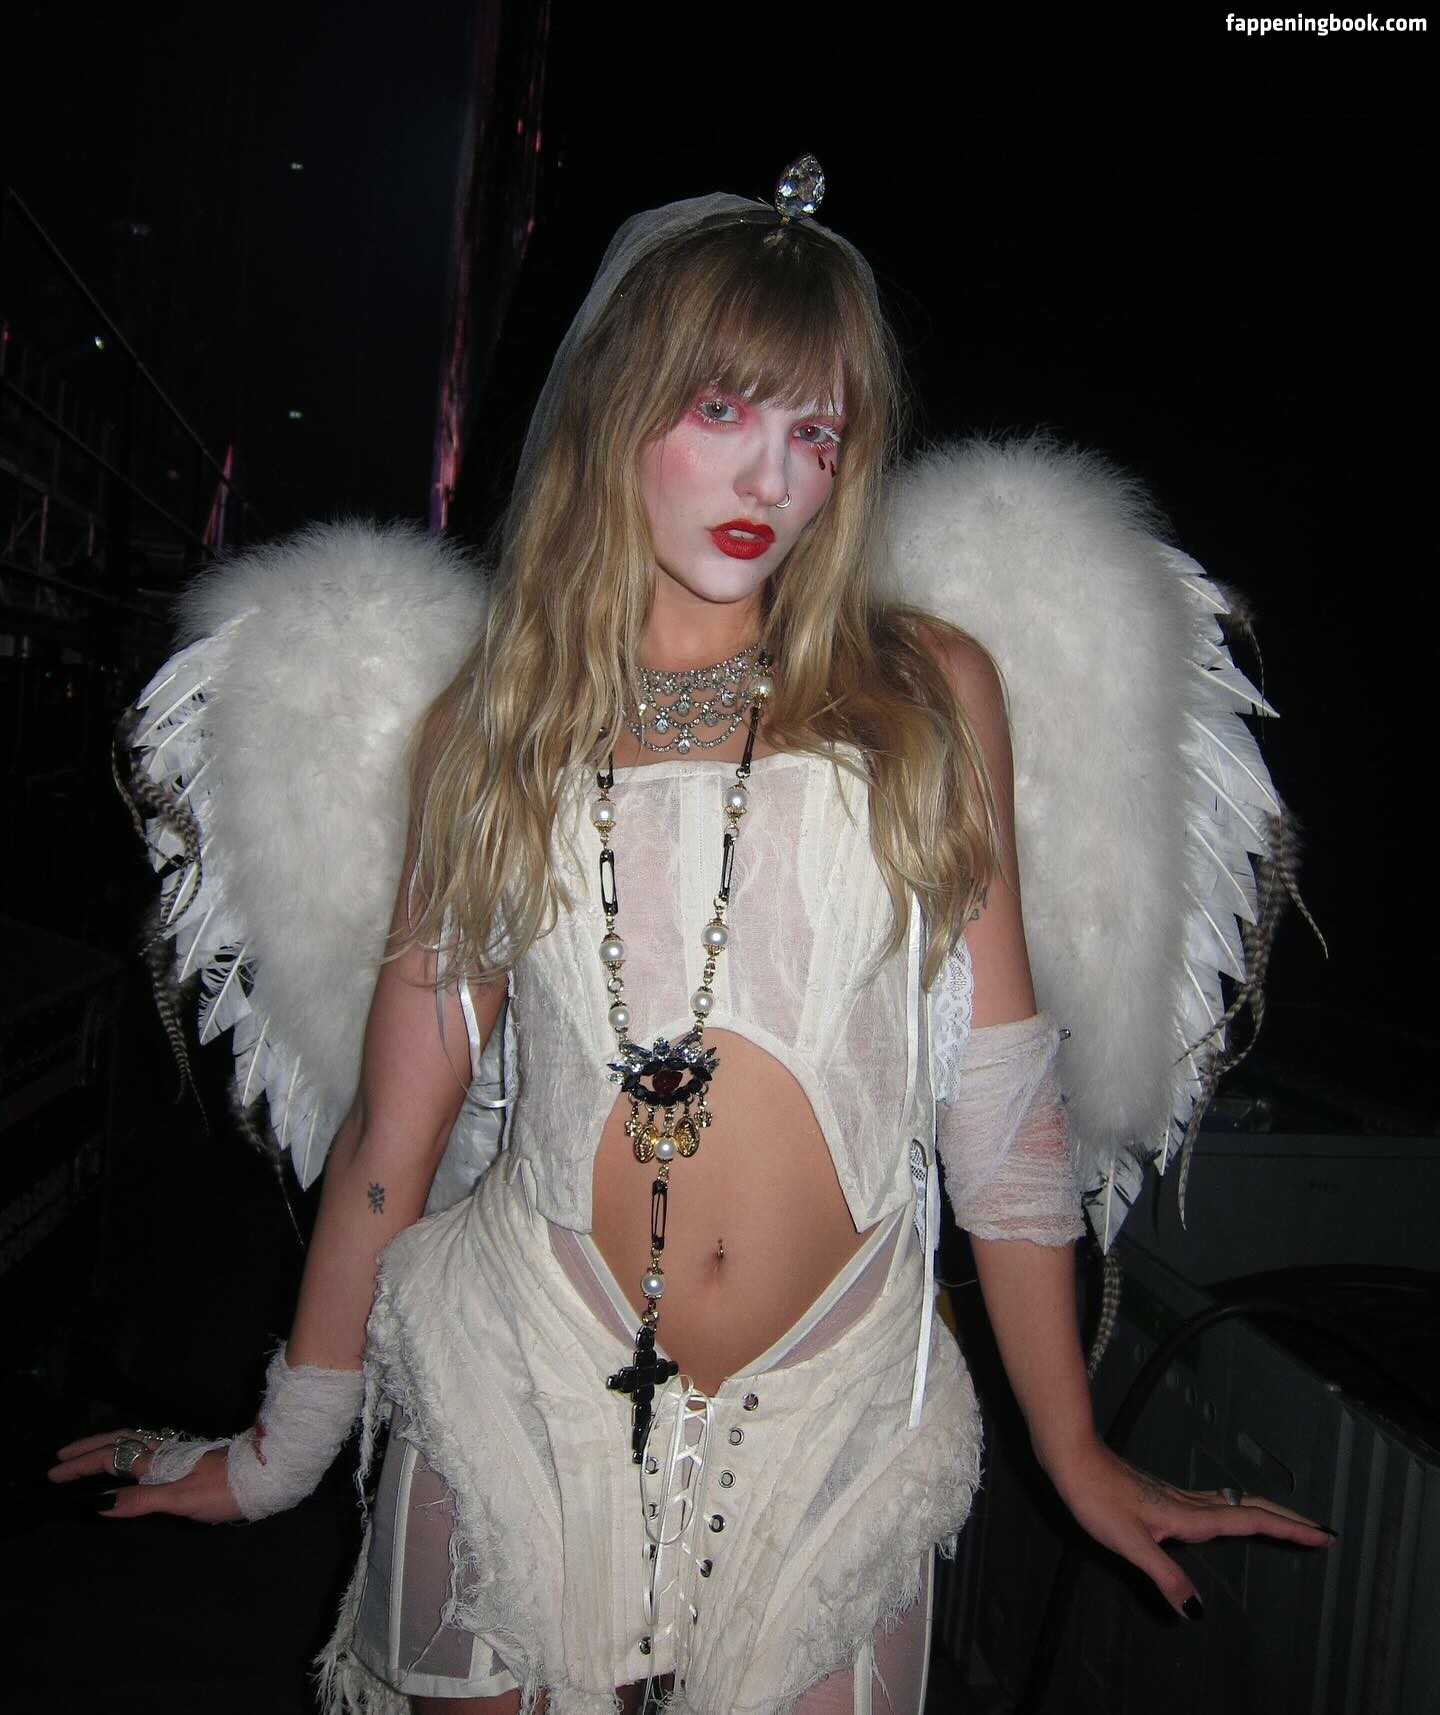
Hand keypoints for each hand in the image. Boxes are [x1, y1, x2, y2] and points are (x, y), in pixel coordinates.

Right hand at [48, 1429, 244, 1523]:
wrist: (266, 1473)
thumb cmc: (224, 1490)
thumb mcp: (181, 1500)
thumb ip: (141, 1499)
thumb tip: (101, 1503)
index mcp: (158, 1461)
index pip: (111, 1458)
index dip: (81, 1465)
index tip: (54, 1473)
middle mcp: (164, 1451)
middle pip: (118, 1443)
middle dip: (87, 1449)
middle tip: (59, 1458)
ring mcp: (177, 1452)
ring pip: (132, 1442)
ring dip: (104, 1447)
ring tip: (84, 1455)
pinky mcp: (188, 1457)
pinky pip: (145, 1448)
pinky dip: (124, 1450)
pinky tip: (126, 1459)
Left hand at [1043, 1438, 1335, 1617]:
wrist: (1072, 1459)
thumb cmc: (1097, 1498)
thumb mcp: (1130, 1544)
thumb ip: (1166, 1578)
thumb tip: (1198, 1612)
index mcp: (1189, 1516)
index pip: (1251, 1522)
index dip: (1288, 1530)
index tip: (1323, 1535)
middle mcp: (1189, 1505)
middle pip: (1251, 1508)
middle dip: (1289, 1520)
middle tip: (1322, 1531)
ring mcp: (1177, 1498)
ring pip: (1235, 1503)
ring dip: (1267, 1513)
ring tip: (1290, 1525)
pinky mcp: (1164, 1496)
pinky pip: (1216, 1503)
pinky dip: (1239, 1510)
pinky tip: (1229, 1517)